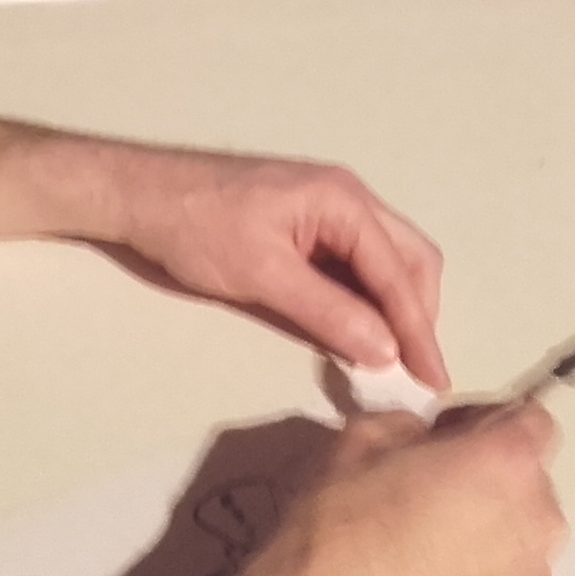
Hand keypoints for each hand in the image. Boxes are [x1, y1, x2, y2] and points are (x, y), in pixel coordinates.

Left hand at [109, 145, 447, 388]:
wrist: (140, 195)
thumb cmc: (197, 228)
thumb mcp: (262, 276)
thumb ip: (327, 312)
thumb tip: (386, 351)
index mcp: (342, 200)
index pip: (398, 273)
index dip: (419, 331)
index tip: (434, 380)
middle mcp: (347, 198)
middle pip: (408, 260)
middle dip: (417, 315)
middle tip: (414, 370)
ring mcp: (328, 208)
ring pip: (386, 261)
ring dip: (394, 308)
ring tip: (393, 358)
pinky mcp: (307, 224)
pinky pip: (355, 262)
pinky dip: (366, 298)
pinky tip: (358, 331)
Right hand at [203, 402, 565, 575]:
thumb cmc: (335, 535)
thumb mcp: (357, 442)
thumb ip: (410, 426)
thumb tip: (425, 441)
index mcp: (505, 464)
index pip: (533, 420)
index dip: (488, 423)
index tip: (448, 439)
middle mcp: (537, 524)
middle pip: (530, 485)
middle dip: (489, 481)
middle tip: (428, 496)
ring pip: (521, 541)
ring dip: (490, 535)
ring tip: (426, 555)